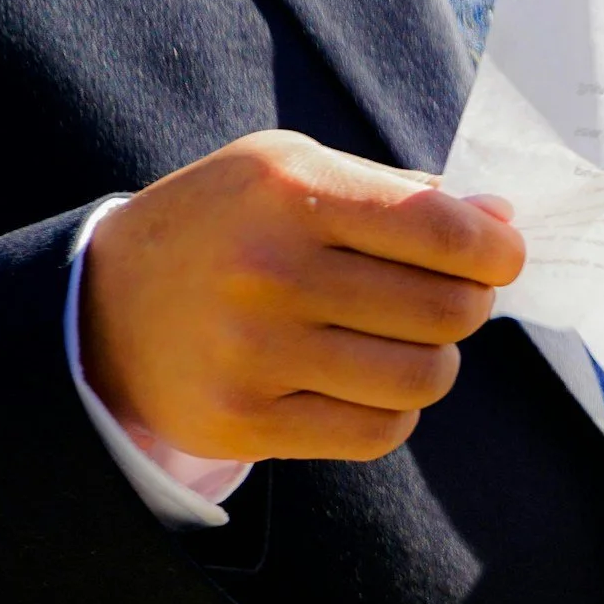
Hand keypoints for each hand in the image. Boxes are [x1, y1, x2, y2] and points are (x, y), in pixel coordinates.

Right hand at [81, 130, 525, 462]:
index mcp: (288, 192)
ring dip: (432, 361)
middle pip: (448, 310)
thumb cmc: (229, 228)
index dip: (497, 252)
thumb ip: (400, 193)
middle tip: (444, 297)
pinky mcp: (244, 422)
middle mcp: (268, 271)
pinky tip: (361, 382)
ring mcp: (252, 353)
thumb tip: (501, 221)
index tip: (500, 258)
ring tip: (400, 340)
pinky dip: (391, 410)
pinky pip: (380, 431)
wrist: (102, 307)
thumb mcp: (292, 172)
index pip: (441, 230)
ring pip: (424, 377)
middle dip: (467, 304)